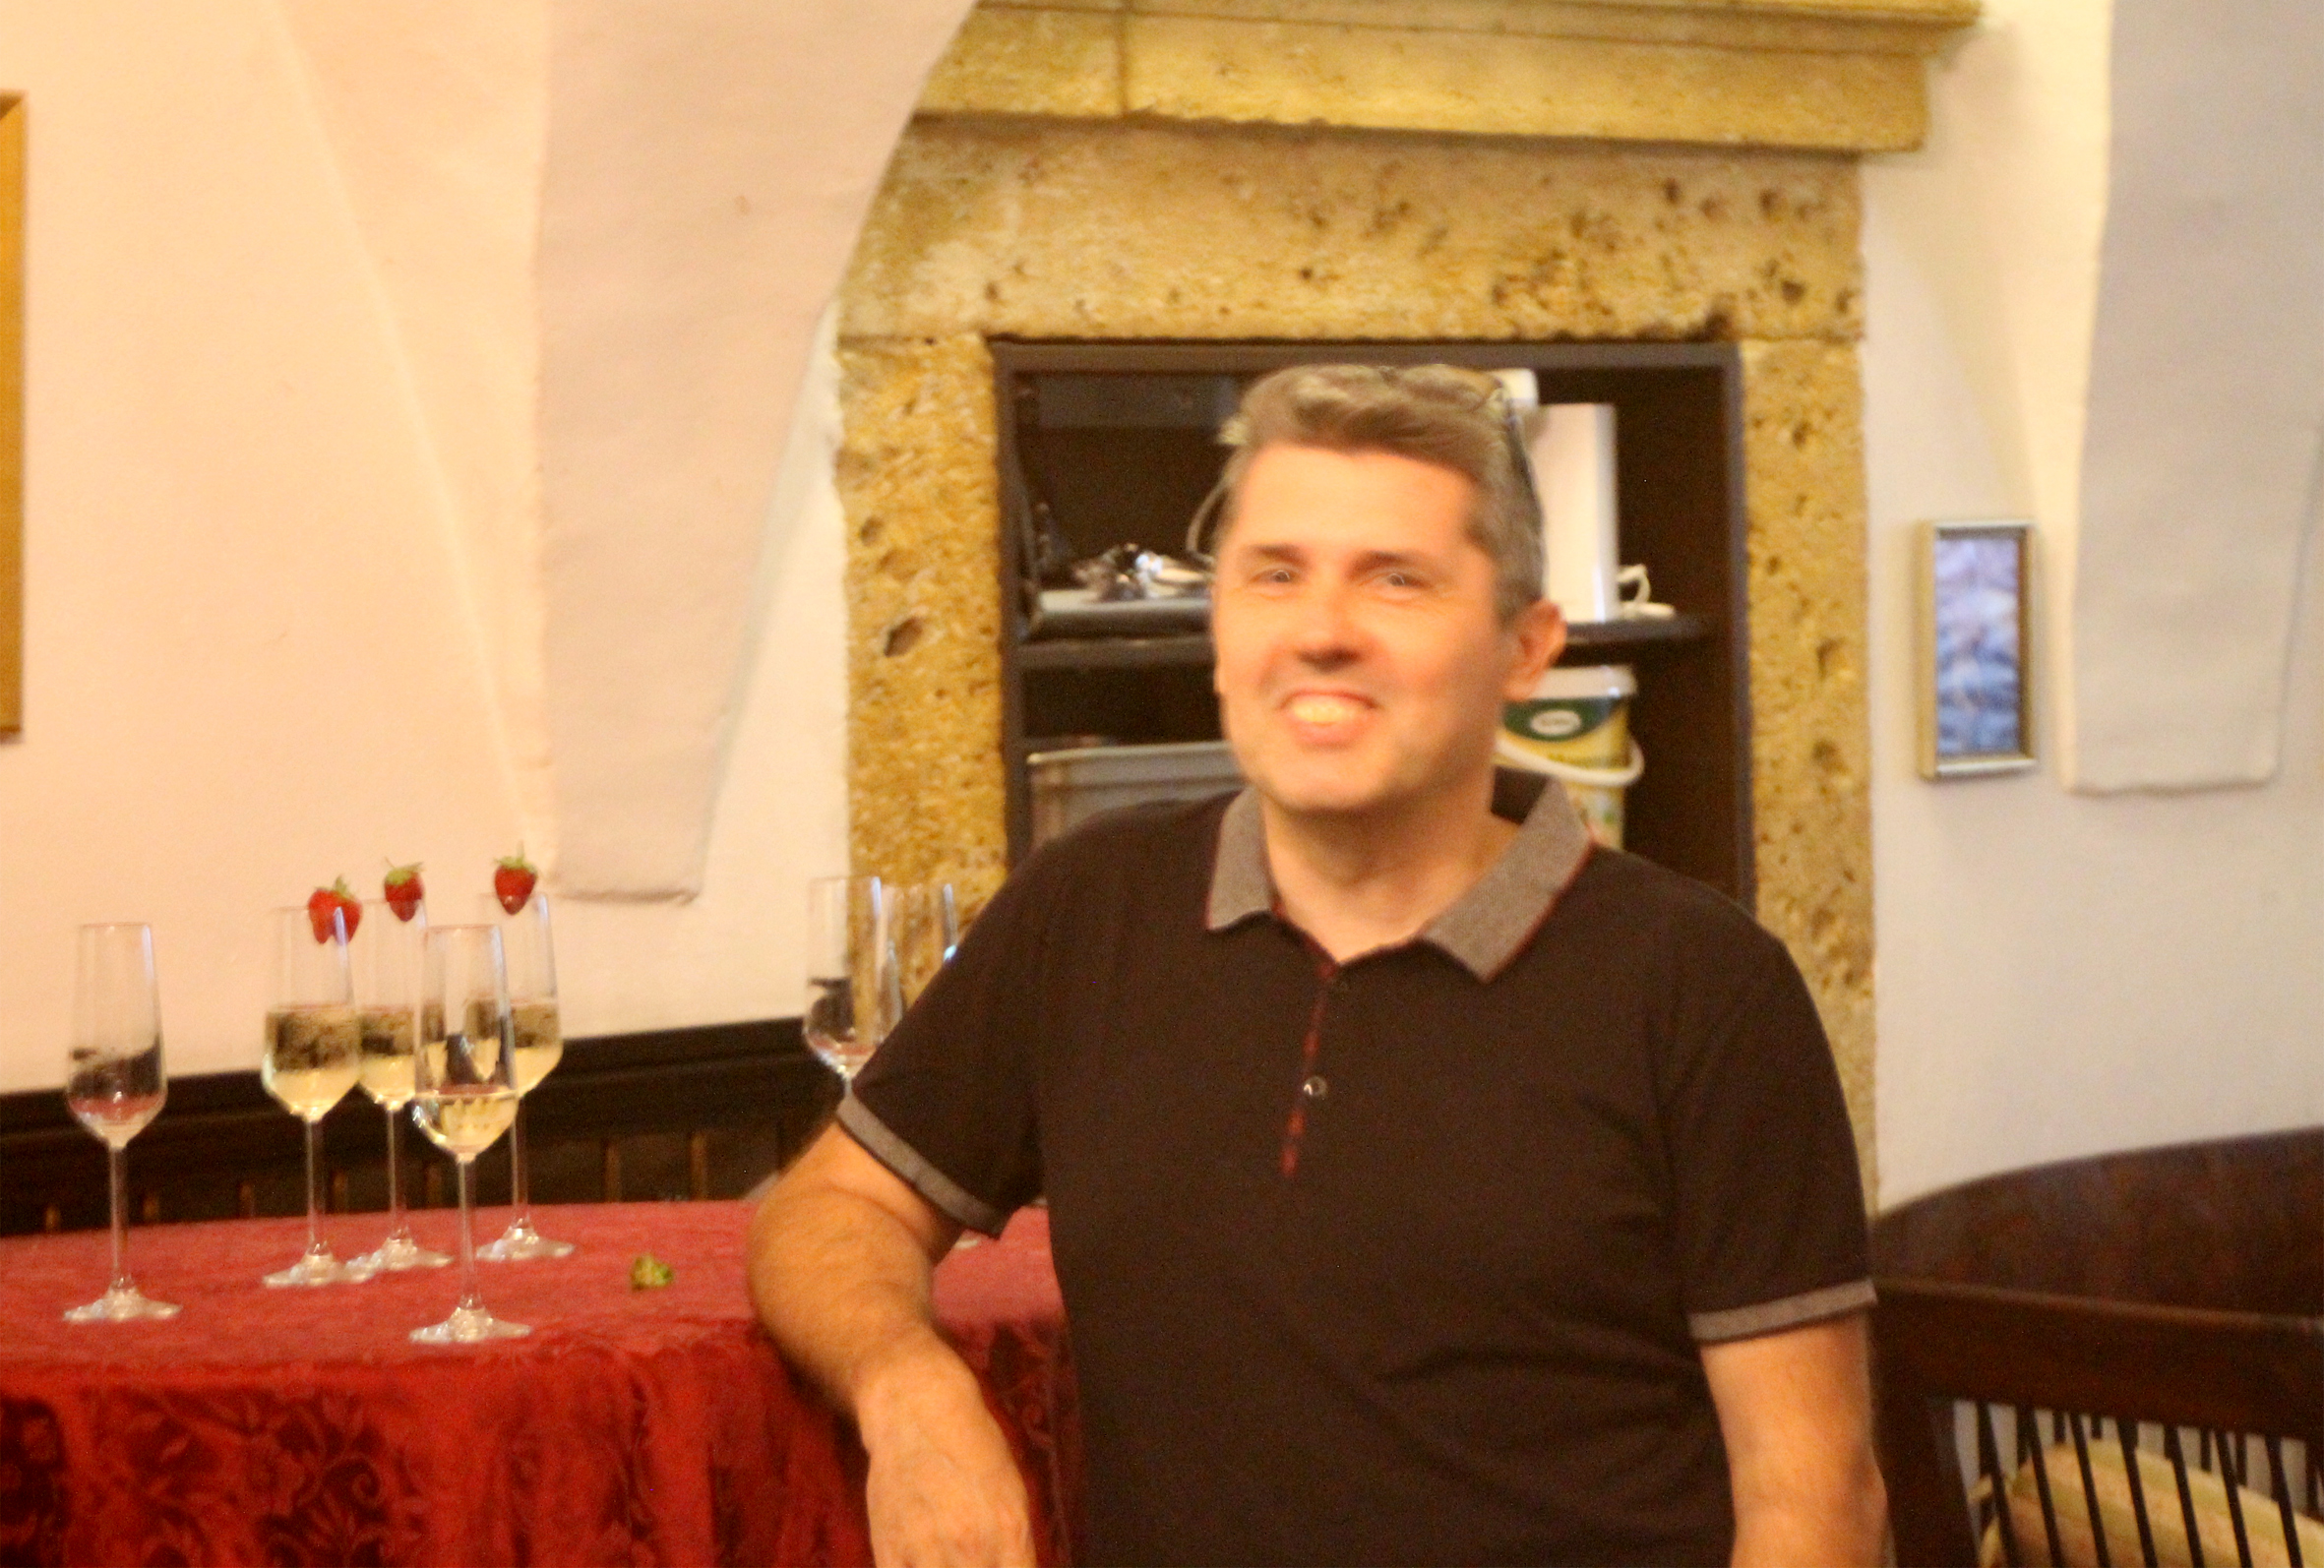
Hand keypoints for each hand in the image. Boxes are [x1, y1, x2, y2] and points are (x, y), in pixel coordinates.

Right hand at [858, 1343, 1037, 1567]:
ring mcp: (925, 1550)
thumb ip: (1018, 1546)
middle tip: (977, 1562)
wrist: (916, 1408)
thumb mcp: (1014, 1492)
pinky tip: (924, 1564)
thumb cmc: (973, 1445)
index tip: (1002, 1567)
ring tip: (948, 1562)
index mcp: (1009, 1528)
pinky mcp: (887, 1549)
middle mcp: (970, 1545)